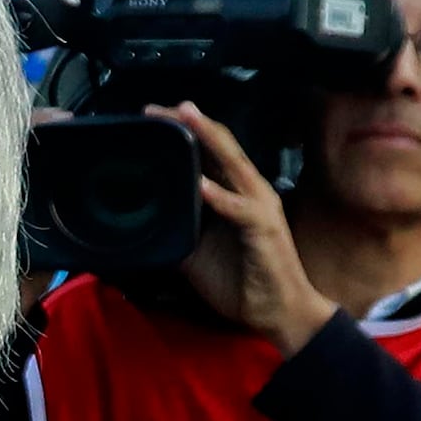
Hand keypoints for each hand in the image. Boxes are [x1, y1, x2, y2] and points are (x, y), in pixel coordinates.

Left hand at [149, 106, 333, 348]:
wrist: (276, 312)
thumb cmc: (241, 279)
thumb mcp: (196, 250)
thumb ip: (176, 228)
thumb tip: (143, 220)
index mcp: (233, 191)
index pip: (207, 151)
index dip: (182, 130)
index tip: (150, 117)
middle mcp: (248, 190)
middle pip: (218, 145)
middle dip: (189, 123)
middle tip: (157, 108)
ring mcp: (258, 206)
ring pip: (232, 164)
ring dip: (207, 139)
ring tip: (184, 117)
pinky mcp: (263, 229)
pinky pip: (239, 209)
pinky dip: (219, 196)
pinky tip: (200, 184)